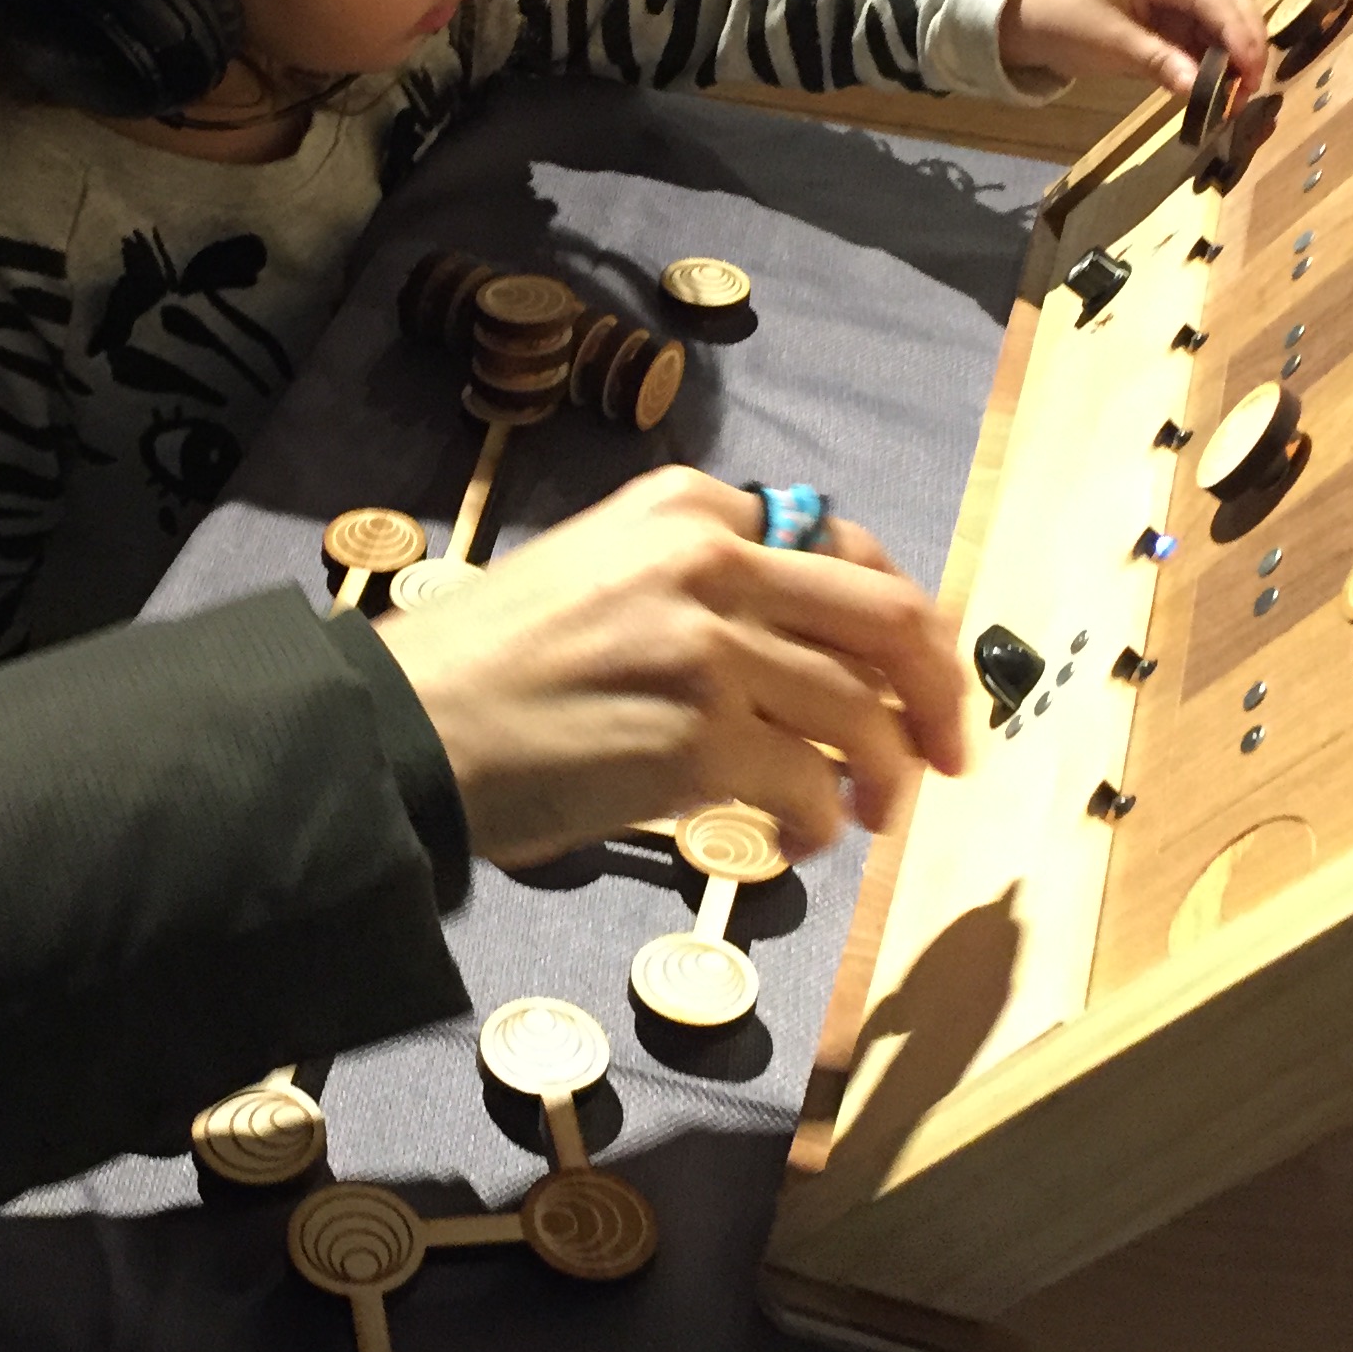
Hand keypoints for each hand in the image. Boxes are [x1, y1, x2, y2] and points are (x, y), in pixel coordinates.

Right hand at [369, 467, 971, 870]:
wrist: (401, 728)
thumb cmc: (484, 668)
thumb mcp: (598, 573)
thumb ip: (697, 583)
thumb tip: (809, 650)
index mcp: (686, 507)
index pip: (844, 545)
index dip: (898, 621)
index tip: (914, 675)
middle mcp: (709, 559)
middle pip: (887, 616)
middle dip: (941, 691)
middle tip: (951, 751)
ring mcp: (709, 646)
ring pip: (861, 711)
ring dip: (887, 776)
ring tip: (868, 817)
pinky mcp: (699, 737)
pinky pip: (811, 786)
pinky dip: (822, 825)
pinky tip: (797, 844)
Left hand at [999, 0, 1268, 100]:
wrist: (1029, 15)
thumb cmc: (1061, 19)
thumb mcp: (1107, 44)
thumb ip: (1157, 62)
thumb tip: (1198, 89)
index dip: (1238, 33)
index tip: (1253, 72)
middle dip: (1245, 43)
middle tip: (1250, 89)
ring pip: (1224, 15)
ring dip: (1234, 52)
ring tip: (1238, 93)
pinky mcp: (1177, 5)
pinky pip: (1206, 28)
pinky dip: (1215, 55)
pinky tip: (1221, 84)